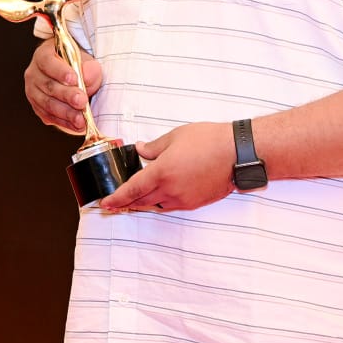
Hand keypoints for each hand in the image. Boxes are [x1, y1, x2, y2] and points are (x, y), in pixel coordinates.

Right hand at [24, 40, 102, 133]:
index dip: (60, 71)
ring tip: (81, 119)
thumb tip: (85, 79)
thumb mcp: (87, 61)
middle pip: (48, 85)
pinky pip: (49, 117)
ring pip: (48, 104)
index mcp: (43, 55)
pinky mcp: (38, 108)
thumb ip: (89, 68)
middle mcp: (34, 73)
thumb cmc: (78, 66)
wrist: (73, 76)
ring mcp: (33, 92)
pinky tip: (76, 125)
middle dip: (66, 95)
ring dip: (66, 113)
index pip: (48, 62)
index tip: (74, 79)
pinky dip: (64, 122)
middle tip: (82, 101)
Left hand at [100, 122, 235, 212]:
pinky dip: (160, 202)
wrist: (238, 154)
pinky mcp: (195, 203)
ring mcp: (183, 199)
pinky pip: (171, 206)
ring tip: (136, 198)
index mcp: (161, 172)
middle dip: (126, 203)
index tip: (105, 203)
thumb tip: (140, 150)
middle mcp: (170, 190)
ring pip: (156, 205)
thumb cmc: (209, 140)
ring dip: (143, 203)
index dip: (116, 198)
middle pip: (141, 201)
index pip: (131, 190)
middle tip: (114, 203)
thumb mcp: (176, 136)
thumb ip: (154, 147)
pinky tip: (159, 195)